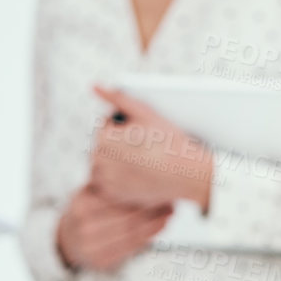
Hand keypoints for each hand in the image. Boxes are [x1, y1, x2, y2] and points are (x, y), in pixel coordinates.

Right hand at [56, 182, 173, 272]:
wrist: (67, 239)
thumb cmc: (86, 208)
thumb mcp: (89, 191)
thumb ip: (108, 181)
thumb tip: (141, 165)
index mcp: (81, 205)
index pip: (117, 199)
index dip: (140, 191)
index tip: (160, 184)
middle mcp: (83, 228)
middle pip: (126, 218)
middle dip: (152, 209)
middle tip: (171, 198)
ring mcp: (91, 248)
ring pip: (131, 235)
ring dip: (155, 223)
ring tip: (170, 211)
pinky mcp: (101, 262)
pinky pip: (131, 248)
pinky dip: (149, 236)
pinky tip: (161, 225)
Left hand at [86, 84, 212, 209]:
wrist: (186, 174)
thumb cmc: (167, 140)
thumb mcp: (143, 112)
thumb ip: (116, 97)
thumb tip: (93, 85)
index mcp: (104, 138)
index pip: (105, 125)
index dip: (126, 125)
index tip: (144, 133)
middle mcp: (100, 161)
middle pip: (103, 145)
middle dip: (118, 143)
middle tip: (144, 147)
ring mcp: (106, 180)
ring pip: (102, 163)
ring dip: (115, 159)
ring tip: (141, 160)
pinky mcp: (113, 195)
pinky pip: (108, 182)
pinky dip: (118, 177)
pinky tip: (138, 174)